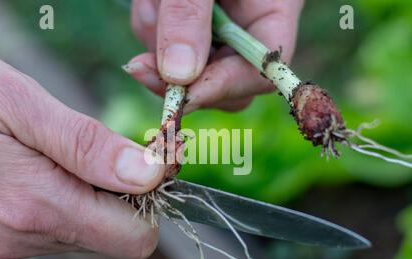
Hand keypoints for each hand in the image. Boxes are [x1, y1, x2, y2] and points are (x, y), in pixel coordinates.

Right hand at [0, 53, 164, 258]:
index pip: (135, 236)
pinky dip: (63, 200)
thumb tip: (148, 174)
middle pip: (113, 234)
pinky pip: (53, 227)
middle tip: (113, 152)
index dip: (152, 199)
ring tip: (68, 155)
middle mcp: (24, 235)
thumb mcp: (19, 105)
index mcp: (38, 204)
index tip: (149, 161)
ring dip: (92, 194)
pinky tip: (43, 169)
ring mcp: (7, 244)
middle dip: (126, 195)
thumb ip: (86, 145)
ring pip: (85, 230)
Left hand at [127, 0, 303, 111]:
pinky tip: (152, 0)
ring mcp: (220, 28)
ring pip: (191, 70)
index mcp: (273, 7)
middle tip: (140, 66)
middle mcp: (249, 24)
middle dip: (183, 77)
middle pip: (226, 82)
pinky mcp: (193, 27)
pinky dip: (151, 30)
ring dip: (158, 45)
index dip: (224, 87)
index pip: (262, 69)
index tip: (182, 95)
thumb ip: (188, 15)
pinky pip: (169, 49)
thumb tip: (179, 77)